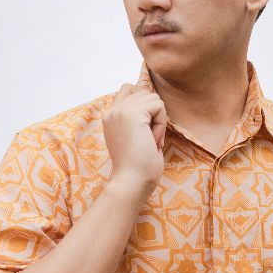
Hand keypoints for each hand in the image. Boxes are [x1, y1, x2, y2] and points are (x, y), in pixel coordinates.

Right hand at [103, 73, 167, 196]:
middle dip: (153, 113)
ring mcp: (120, 111)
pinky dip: (161, 124)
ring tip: (150, 141)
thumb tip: (155, 100)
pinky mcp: (131, 114)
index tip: (145, 132)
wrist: (131, 182)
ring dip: (158, 119)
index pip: (130, 89)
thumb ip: (139, 117)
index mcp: (110, 116)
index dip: (145, 105)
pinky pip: (158, 105)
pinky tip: (153, 141)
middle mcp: (111, 110)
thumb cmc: (138, 167)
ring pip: (153, 97)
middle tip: (148, 138)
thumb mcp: (136, 135)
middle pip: (144, 91)